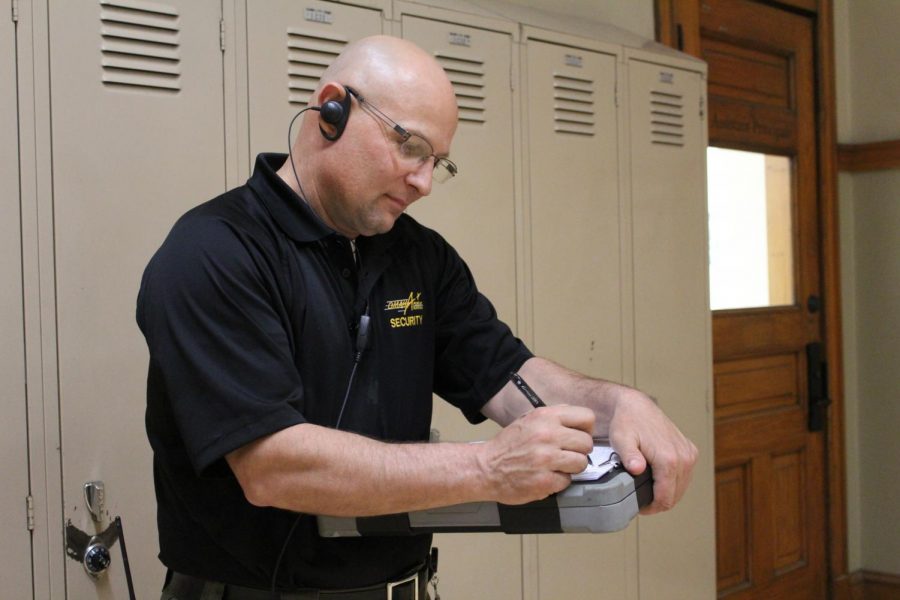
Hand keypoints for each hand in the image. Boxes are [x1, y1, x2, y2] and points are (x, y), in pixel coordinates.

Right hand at [478, 405, 594, 504]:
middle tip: (565, 454)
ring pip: (581, 463)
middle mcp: (548, 435)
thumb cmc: (508, 445)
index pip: (587, 417)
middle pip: (586, 443)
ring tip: (555, 467)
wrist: (485, 468)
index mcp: (545, 417)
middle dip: (578, 451)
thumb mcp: (529, 419)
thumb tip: (577, 419)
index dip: (585, 429)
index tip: (578, 436)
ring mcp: (546, 459)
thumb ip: (553, 417)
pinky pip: (568, 481)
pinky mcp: (545, 481)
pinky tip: (546, 477)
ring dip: (571, 468)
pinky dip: (558, 482)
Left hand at [607, 391, 697, 514]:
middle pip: (675, 496)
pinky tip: (659, 479)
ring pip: (682, 487)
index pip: (666, 498)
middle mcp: (683, 457)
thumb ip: (629, 456)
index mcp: (669, 459)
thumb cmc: (627, 422)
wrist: (635, 406)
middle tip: (642, 501)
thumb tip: (637, 468)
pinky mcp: (690, 451)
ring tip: (649, 491)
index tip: (641, 508)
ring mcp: (689, 454)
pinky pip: (685, 476)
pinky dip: (674, 482)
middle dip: (659, 502)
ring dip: (668, 492)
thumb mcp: (621, 439)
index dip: (652, 508)